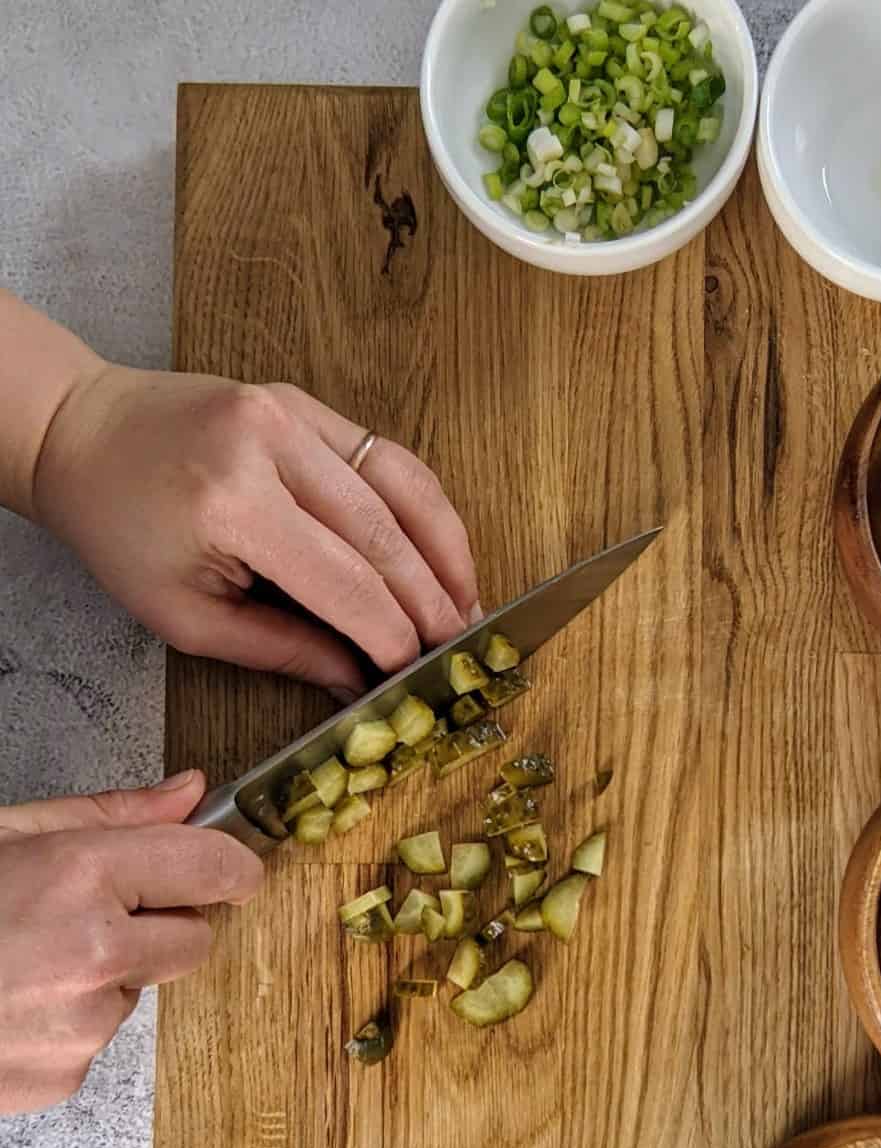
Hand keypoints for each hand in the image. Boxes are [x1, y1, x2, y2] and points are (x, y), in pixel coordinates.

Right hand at [0, 770, 261, 1114]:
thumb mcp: (7, 833)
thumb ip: (110, 815)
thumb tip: (189, 789)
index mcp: (81, 876)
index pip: (214, 868)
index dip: (230, 865)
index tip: (231, 867)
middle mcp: (94, 954)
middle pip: (195, 939)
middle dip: (161, 923)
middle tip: (89, 909)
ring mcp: (82, 1024)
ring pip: (139, 989)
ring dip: (105, 973)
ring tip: (25, 957)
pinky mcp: (64, 1075)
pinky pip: (98, 1037)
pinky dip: (68, 1020)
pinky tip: (11, 1000)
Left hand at [32, 366, 480, 700]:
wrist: (80, 435)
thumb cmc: (121, 531)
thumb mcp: (185, 615)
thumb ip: (280, 648)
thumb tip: (357, 681)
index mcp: (232, 505)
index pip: (344, 581)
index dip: (392, 633)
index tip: (418, 671)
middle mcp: (270, 446)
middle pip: (383, 534)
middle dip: (431, 599)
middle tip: (461, 645)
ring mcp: (291, 411)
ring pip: (401, 486)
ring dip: (444, 549)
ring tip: (468, 601)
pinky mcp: (302, 400)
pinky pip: (384, 452)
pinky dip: (422, 504)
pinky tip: (440, 548)